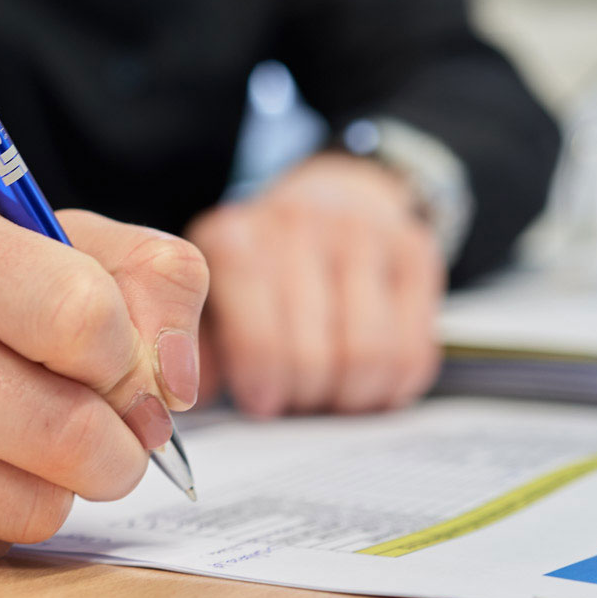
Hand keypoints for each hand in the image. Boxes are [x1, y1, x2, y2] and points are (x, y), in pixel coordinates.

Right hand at [0, 202, 207, 558]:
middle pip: (66, 428)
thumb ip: (154, 285)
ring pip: (29, 504)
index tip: (120, 372)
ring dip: (57, 493)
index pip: (81, 314)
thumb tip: (176, 382)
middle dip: (116, 449)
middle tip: (104, 440)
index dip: (131, 361)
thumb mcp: (62, 257)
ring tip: (21, 455)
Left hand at [187, 153, 443, 417]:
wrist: (333, 194)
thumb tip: (182, 398)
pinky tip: (372, 380)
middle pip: (311, 355)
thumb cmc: (264, 264)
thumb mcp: (213, 293)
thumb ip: (196, 346)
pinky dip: (395, 383)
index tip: (261, 403)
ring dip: (350, 394)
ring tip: (331, 392)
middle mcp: (296, 224)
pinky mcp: (414, 246)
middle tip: (295, 398)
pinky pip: (413, 347)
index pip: (256, 337)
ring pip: (368, 355)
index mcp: (232, 237)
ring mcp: (361, 231)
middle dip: (303, 396)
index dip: (262, 384)